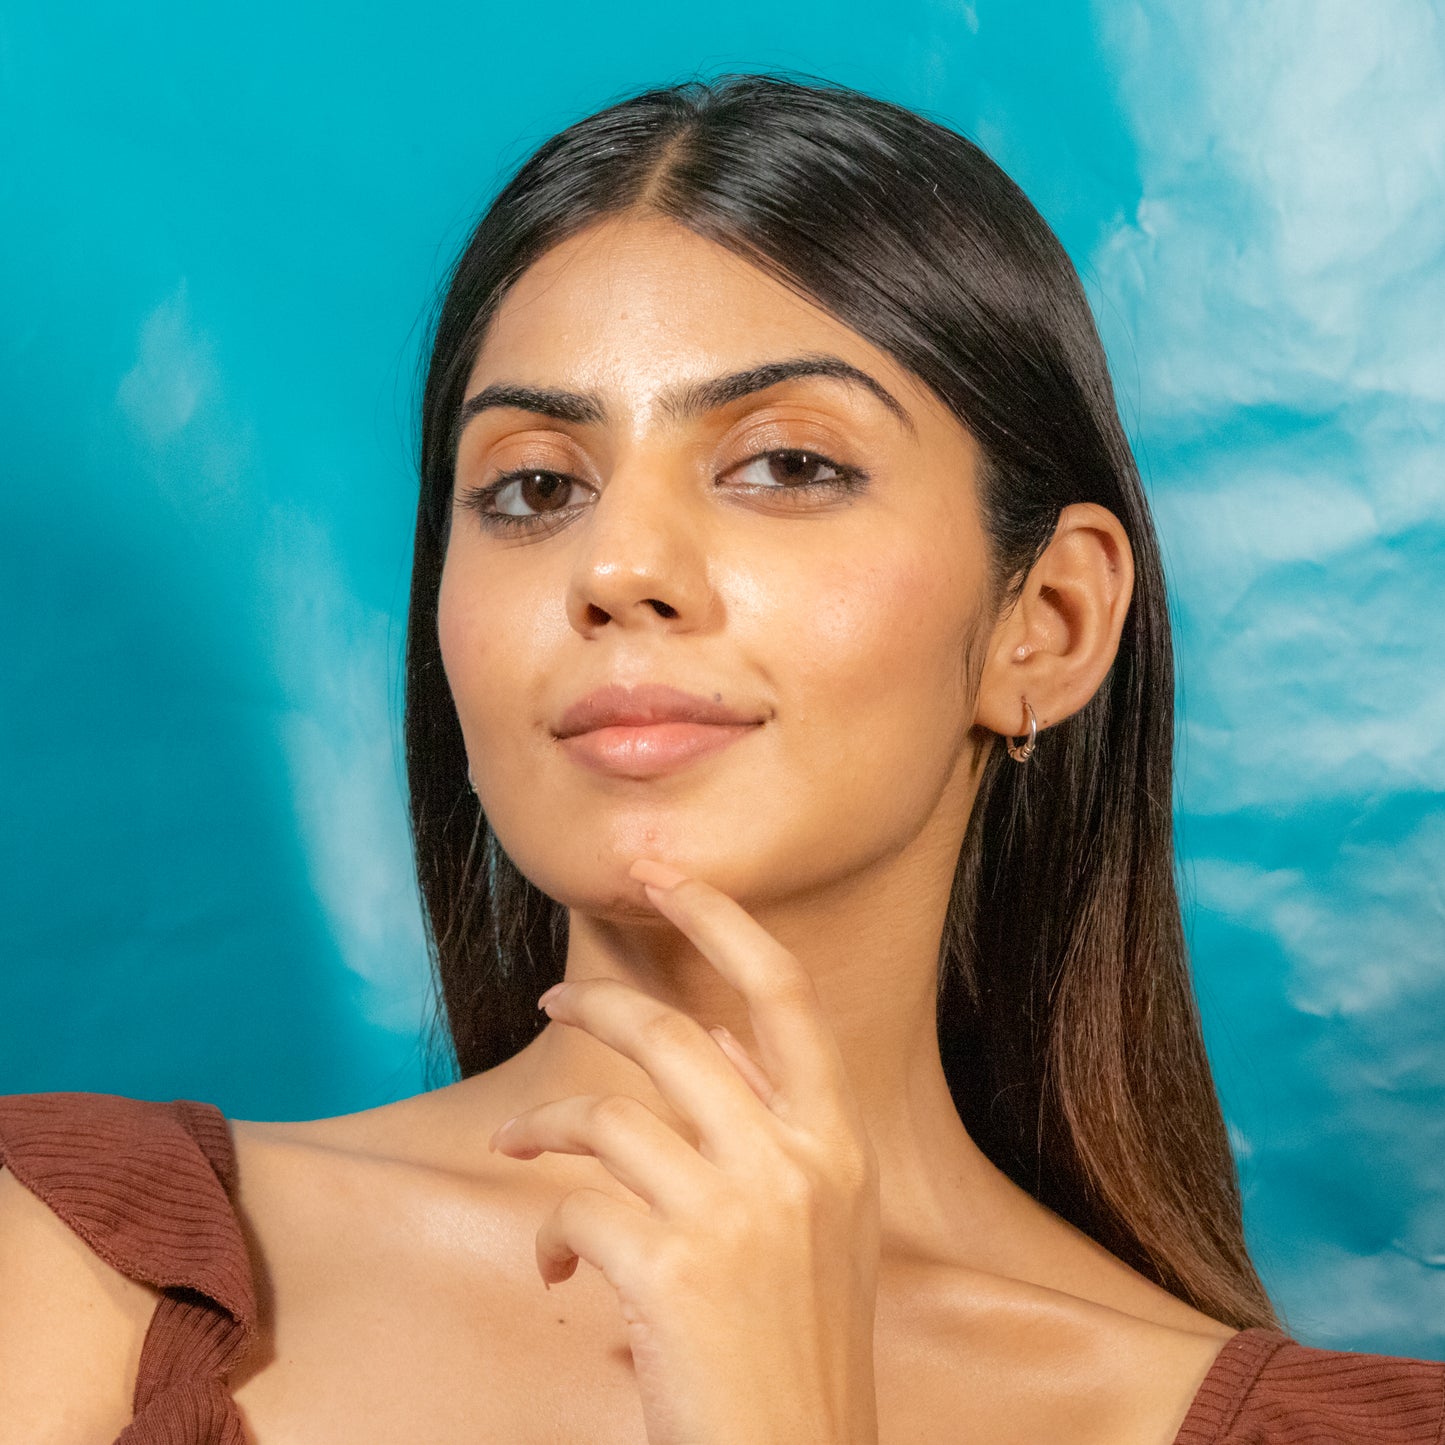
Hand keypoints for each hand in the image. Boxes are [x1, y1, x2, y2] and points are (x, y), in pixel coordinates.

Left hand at [487, 859, 881, 1444]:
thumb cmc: (801, 1349)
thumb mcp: (822, 1225)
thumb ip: (776, 1124)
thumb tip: (712, 1033)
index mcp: (839, 1144)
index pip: (785, 995)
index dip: (722, 919)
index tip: (666, 874)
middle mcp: (796, 1163)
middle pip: (670, 1035)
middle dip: (594, 1004)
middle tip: (552, 1003)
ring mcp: (734, 1214)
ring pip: (605, 1114)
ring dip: (544, 1125)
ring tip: (516, 1142)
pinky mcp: (670, 1272)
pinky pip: (573, 1211)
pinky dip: (547, 1231)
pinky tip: (550, 1266)